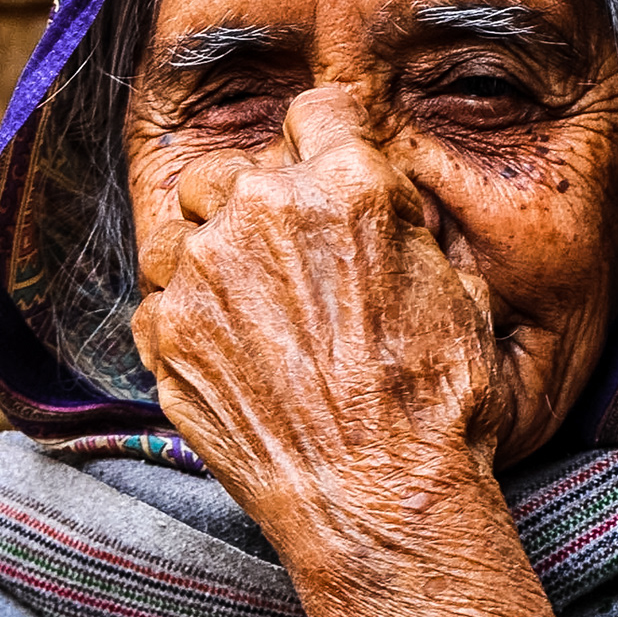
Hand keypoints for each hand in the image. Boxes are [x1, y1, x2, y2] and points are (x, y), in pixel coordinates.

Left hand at [132, 88, 504, 577]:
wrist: (380, 503)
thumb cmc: (437, 410)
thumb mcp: (462, 296)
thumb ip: (409, 236)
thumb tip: (392, 220)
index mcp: (347, 186)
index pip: (317, 113)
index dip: (323, 143)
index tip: (321, 170)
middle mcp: (262, 213)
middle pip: (229, 170)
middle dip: (248, 203)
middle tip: (278, 259)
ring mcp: (202, 276)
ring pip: (176, 232)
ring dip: (201, 259)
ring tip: (239, 308)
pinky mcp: (167, 339)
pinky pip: (154, 307)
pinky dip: (178, 324)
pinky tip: (221, 357)